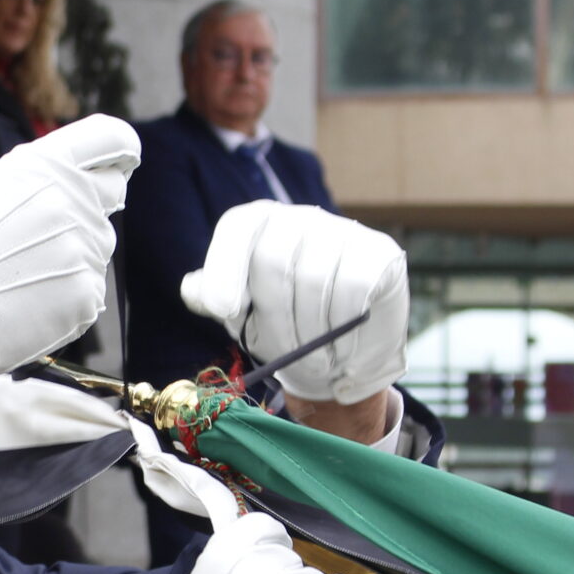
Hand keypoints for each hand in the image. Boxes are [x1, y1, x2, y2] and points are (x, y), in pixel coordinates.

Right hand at [0, 114, 136, 413]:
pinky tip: (30, 297)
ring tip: (24, 271)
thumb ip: (41, 169)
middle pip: (113, 191)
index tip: (123, 161)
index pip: (113, 138)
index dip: (123, 149)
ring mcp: (84, 249)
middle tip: (47, 230)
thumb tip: (82, 167)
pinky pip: (90, 285)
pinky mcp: (87, 292)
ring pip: (98, 243)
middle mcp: (73, 202)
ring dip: (71, 253)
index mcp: (47, 167)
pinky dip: (66, 292)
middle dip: (91, 203)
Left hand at [179, 202, 408, 405]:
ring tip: (313, 348)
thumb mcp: (243, 315)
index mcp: (261, 224)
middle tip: (284, 349)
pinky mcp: (380, 253)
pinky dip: (343, 322)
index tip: (225, 310)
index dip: (226, 267)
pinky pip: (353, 287)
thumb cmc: (285, 328)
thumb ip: (214, 297)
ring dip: (309, 330)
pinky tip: (343, 336)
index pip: (238, 228)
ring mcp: (344, 232)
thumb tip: (193, 288)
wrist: (342, 354)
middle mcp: (302, 219)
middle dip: (273, 317)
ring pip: (313, 280)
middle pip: (273, 260)